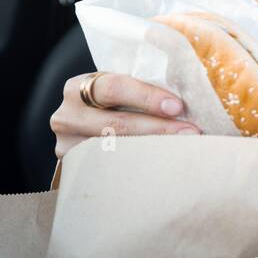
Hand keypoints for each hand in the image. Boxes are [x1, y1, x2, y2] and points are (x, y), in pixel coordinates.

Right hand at [50, 72, 199, 158]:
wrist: (80, 126)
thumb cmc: (107, 104)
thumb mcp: (113, 90)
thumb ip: (138, 87)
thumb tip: (187, 92)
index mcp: (79, 87)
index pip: (114, 88)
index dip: (147, 97)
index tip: (177, 107)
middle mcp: (68, 115)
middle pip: (116, 124)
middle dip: (158, 128)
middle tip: (190, 132)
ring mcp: (67, 146)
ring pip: (114, 151)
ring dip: (153, 150)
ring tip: (183, 150)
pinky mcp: (73, 169)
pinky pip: (109, 170)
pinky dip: (138, 167)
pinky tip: (160, 167)